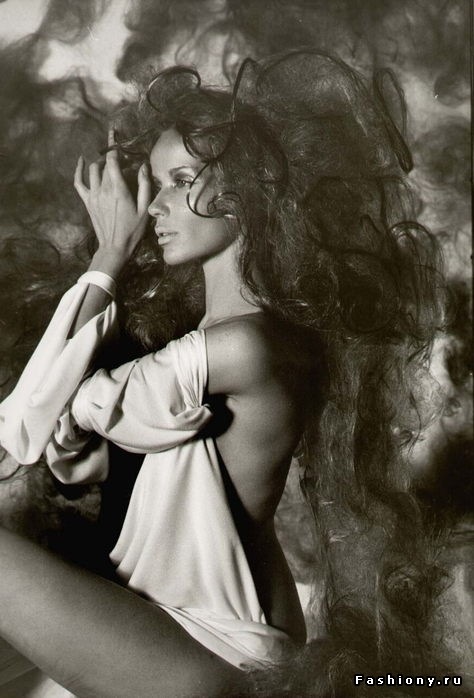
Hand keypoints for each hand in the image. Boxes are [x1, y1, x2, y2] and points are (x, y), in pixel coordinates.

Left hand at [74, 129, 151, 271]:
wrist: (114, 247)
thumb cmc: (132, 231)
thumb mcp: (144, 209)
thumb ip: (144, 186)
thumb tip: (143, 166)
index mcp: (118, 189)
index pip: (113, 160)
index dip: (114, 146)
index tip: (115, 134)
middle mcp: (103, 189)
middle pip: (105, 164)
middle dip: (114, 158)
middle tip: (124, 159)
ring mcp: (93, 194)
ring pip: (93, 170)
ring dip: (102, 163)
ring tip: (111, 164)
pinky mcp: (87, 201)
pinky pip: (79, 182)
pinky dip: (79, 170)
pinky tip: (81, 161)